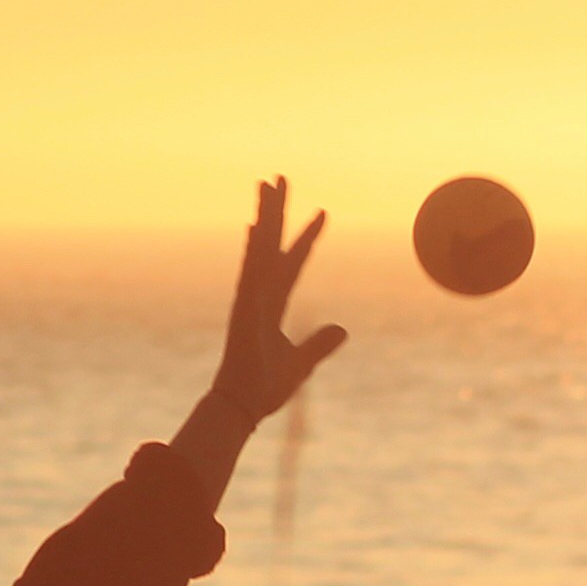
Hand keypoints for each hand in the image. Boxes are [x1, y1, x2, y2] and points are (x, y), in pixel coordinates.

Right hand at [206, 177, 347, 426]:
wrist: (244, 407)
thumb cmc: (265, 387)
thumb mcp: (303, 362)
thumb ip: (321, 344)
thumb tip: (342, 329)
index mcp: (273, 304)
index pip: (294, 262)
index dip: (307, 238)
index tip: (323, 213)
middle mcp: (260, 294)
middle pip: (272, 244)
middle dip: (278, 211)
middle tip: (280, 178)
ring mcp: (251, 299)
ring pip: (261, 249)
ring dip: (266, 217)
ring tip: (269, 186)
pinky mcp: (245, 310)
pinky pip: (252, 274)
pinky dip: (256, 251)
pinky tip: (259, 227)